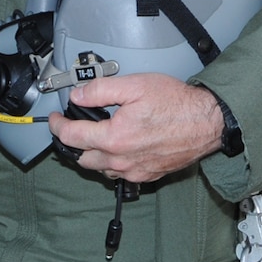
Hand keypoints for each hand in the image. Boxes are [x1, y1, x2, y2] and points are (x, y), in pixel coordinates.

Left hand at [47, 74, 225, 184]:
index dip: (57, 125)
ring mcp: (135, 171)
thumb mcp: (135, 85)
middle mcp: (122, 160)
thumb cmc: (177, 104)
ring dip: (92, 155)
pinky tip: (117, 150)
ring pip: (100, 169)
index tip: (55, 119)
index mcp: (114, 137)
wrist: (206, 122)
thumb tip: (78, 95)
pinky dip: (112, 164)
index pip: (72, 136)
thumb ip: (101, 90)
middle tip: (72, 127)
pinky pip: (121, 176)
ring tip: (94, 137)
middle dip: (72, 143)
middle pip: (82, 158)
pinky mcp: (148, 175)